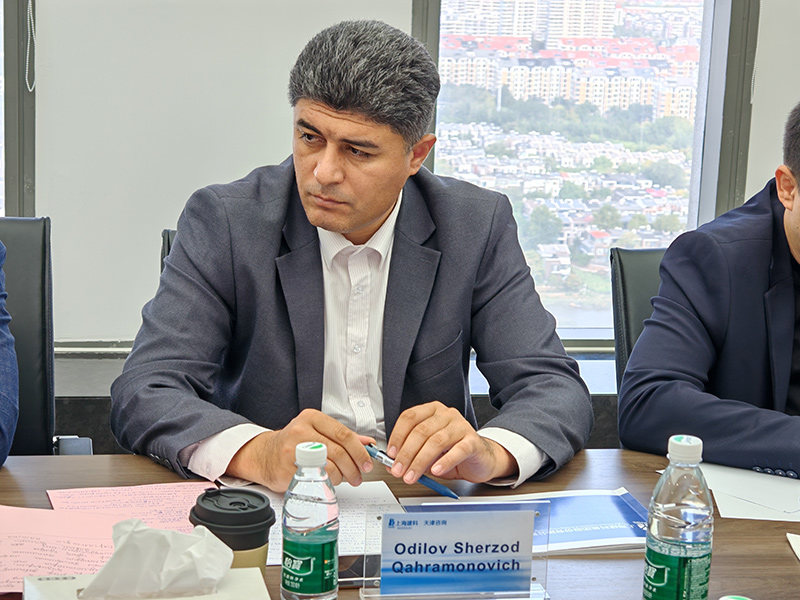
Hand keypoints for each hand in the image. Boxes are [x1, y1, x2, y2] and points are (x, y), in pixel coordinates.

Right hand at [226, 409, 374, 491]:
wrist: (264, 456)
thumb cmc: (292, 444)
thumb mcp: (317, 432)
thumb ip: (342, 437)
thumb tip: (367, 443)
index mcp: (312, 418)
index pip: (344, 434)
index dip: (359, 451)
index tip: (367, 461)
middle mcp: (302, 431)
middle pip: (339, 451)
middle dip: (354, 466)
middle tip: (359, 474)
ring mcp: (293, 450)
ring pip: (330, 466)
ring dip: (343, 476)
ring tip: (345, 478)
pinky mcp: (288, 468)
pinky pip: (317, 478)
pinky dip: (329, 482)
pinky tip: (330, 481)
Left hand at [386, 401, 517, 483]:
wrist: (481, 458)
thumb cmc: (453, 451)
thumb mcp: (428, 452)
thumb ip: (412, 455)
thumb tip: (392, 465)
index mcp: (432, 411)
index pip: (409, 417)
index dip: (397, 436)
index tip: (390, 454)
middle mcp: (446, 415)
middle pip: (421, 431)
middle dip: (406, 454)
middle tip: (398, 470)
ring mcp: (461, 426)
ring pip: (436, 441)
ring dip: (420, 461)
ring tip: (412, 475)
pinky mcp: (473, 441)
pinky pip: (458, 450)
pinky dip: (445, 461)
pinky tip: (436, 470)